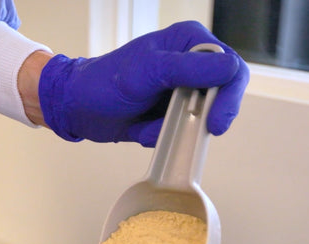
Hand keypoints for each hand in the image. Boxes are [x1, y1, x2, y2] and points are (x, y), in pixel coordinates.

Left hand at [37, 21, 248, 146]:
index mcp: (189, 42)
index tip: (213, 122)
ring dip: (178, 130)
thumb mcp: (146, 72)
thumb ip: (188, 69)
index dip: (228, 97)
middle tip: (184, 131)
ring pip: (204, 118)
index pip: (231, 67)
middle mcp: (191, 63)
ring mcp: (183, 89)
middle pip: (224, 96)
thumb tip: (228, 68)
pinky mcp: (173, 112)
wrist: (77, 107)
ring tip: (148, 125)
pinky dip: (166, 136)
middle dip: (200, 118)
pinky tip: (143, 128)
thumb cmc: (103, 82)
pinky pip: (185, 131)